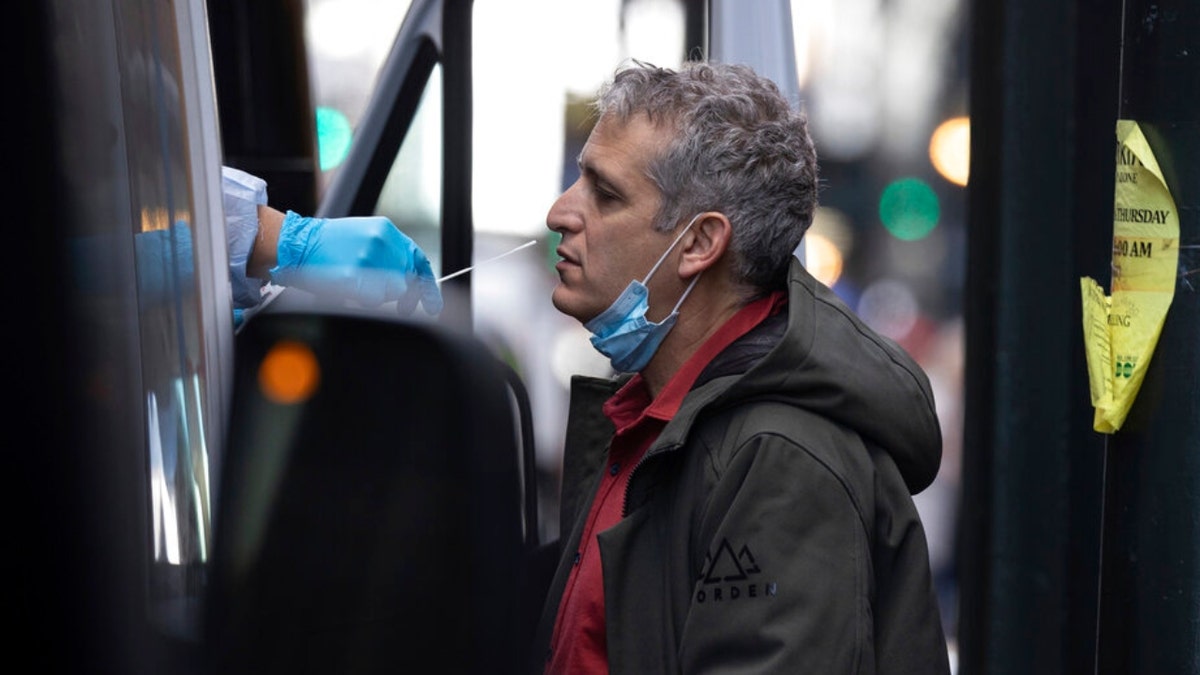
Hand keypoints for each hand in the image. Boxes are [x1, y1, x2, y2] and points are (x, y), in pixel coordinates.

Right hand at [270, 211, 442, 314]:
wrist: (297, 244)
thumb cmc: (327, 245)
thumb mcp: (363, 237)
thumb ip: (390, 254)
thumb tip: (410, 281)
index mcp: (385, 231)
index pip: (418, 259)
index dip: (427, 285)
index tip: (433, 303)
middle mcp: (381, 242)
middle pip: (407, 281)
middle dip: (404, 296)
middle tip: (400, 306)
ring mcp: (368, 259)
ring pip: (392, 292)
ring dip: (378, 297)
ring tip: (357, 286)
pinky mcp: (355, 276)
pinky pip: (373, 301)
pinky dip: (363, 300)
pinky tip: (349, 290)